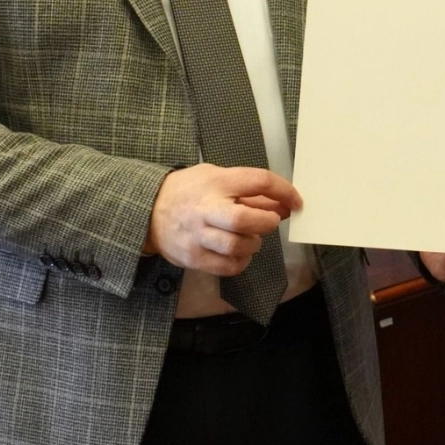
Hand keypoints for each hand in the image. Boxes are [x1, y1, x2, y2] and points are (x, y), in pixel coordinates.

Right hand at [144, 164, 301, 274]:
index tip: (296, 202)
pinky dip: (241, 261)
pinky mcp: (193, 257)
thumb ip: (250, 192)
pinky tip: (239, 252)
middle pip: (243, 219)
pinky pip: (227, 266)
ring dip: (254, 244)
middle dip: (266, 222)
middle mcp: (206, 208)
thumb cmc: (189, 190)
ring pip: (236, 246)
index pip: (257, 181)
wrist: (148, 211)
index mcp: (216, 182)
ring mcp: (197, 235)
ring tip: (251, 237)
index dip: (284, 191)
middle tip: (270, 222)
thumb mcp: (217, 178)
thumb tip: (284, 205)